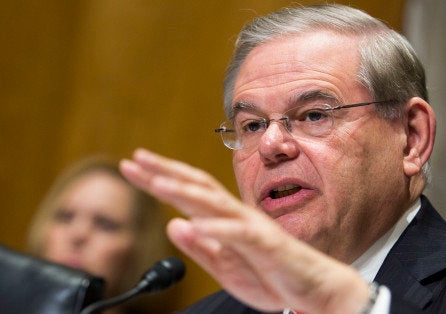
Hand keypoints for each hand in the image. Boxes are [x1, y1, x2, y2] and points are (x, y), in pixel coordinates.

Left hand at [120, 148, 369, 313]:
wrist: (313, 288)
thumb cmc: (270, 274)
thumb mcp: (225, 265)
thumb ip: (200, 246)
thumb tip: (172, 225)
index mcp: (223, 220)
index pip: (187, 192)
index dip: (159, 177)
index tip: (132, 166)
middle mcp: (235, 215)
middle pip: (197, 186)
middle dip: (165, 170)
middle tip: (136, 158)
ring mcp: (251, 227)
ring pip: (215, 203)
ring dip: (185, 192)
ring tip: (157, 183)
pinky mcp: (266, 244)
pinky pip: (239, 234)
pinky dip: (216, 228)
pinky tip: (194, 225)